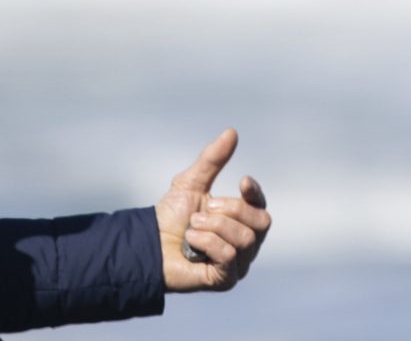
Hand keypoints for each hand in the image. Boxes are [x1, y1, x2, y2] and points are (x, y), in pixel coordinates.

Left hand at [155, 128, 270, 292]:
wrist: (149, 244)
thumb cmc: (171, 216)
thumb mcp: (191, 182)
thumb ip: (212, 159)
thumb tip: (232, 131)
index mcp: (241, 219)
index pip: (261, 205)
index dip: (255, 193)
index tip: (242, 182)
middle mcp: (246, 242)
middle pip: (261, 222)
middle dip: (231, 211)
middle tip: (204, 209)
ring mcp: (238, 263)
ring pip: (246, 239)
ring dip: (214, 227)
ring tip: (193, 227)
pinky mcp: (226, 279)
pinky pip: (230, 256)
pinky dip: (207, 244)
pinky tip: (192, 243)